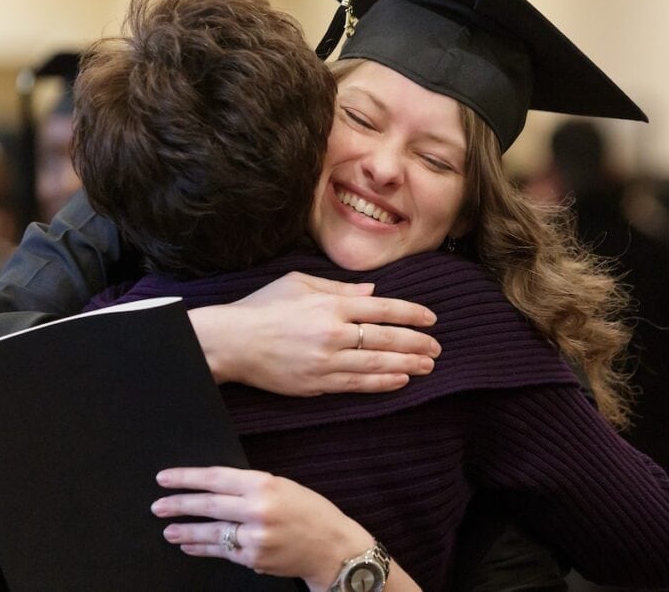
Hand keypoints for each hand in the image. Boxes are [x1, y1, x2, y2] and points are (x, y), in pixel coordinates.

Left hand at [151, 466, 373, 589]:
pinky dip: (203, 547)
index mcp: (265, 485)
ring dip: (185, 531)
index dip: (187, 478)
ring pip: (211, 533)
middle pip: (208, 506)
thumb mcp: (284, 486)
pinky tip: (190, 544)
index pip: (216, 478)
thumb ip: (252, 486)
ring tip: (167, 530)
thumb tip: (215, 487)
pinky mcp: (254, 560)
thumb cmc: (311, 511)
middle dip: (178, 505)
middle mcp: (258, 511)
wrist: (333, 548)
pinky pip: (222, 552)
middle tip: (157, 505)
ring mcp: (255, 538)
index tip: (165, 478)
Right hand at [188, 272, 439, 393]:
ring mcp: (326, 361)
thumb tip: (373, 292)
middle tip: (437, 347)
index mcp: (330, 305)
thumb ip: (339, 288)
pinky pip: (357, 384)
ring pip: (377, 365)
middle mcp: (333, 333)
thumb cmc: (262, 307)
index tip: (431, 319)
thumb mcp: (299, 283)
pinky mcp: (317, 384)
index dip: (412, 314)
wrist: (231, 342)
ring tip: (428, 365)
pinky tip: (400, 380)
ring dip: (408, 365)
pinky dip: (382, 383)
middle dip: (417, 342)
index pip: (383, 309)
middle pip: (387, 339)